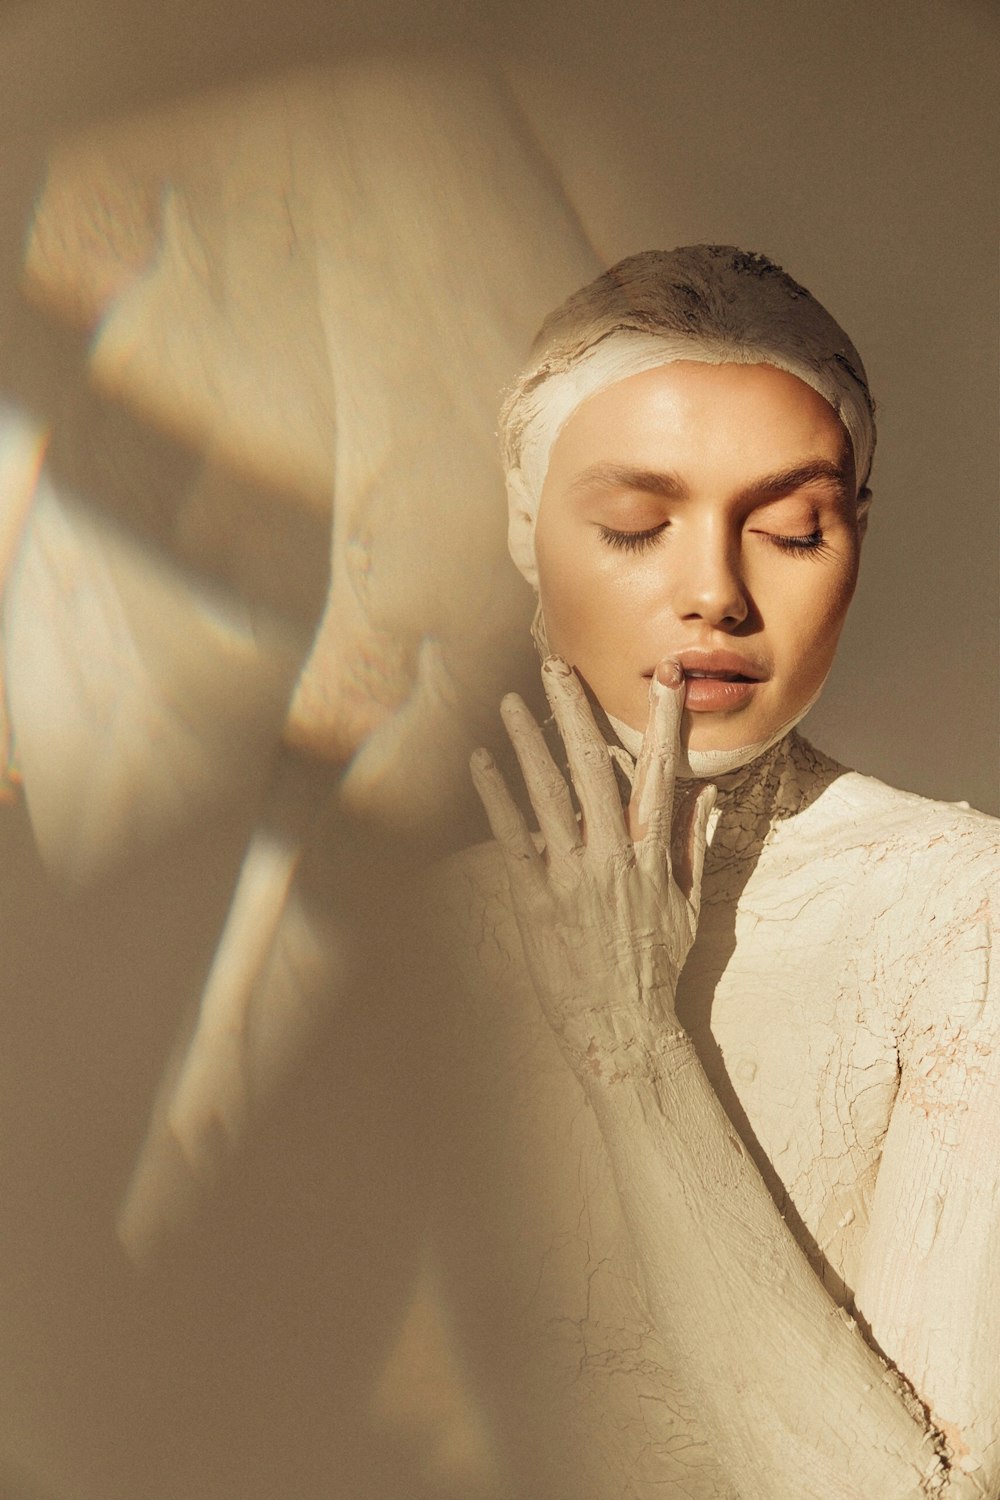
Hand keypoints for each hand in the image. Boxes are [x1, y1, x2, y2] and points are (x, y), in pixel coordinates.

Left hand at [470, 657, 715, 1080]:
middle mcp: (612, 857)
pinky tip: (480, 762)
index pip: (659, 773)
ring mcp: (572, 878)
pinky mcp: (535, 901)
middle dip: (574, 711)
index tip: (665, 675)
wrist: (624, 1029)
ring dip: (527, 743)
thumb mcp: (689, 907)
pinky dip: (496, 797)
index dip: (663, 721)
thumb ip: (694, 844)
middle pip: (591, 768)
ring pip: (548, 795)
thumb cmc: (657, 970)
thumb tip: (708, 791)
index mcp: (652, 855)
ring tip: (509, 700)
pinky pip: (512, 839)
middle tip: (556, 664)